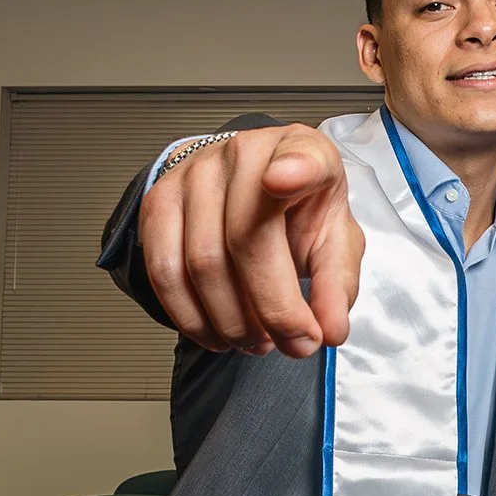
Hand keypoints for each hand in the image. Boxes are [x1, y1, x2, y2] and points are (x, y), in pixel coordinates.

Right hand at [138, 125, 364, 358]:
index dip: (294, 169)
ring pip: (202, 263)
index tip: (284, 179)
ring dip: (232, 322)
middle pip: (247, 240)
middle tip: (293, 345)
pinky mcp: (159, 202)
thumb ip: (336, 286)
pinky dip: (191, 318)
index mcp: (302, 151)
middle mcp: (243, 153)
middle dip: (273, 310)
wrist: (250, 188)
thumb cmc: (298, 212)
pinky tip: (217, 334)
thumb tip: (329, 331)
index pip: (300, 156)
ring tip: (257, 342)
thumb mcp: (334, 241)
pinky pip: (163, 272)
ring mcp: (194, 175)